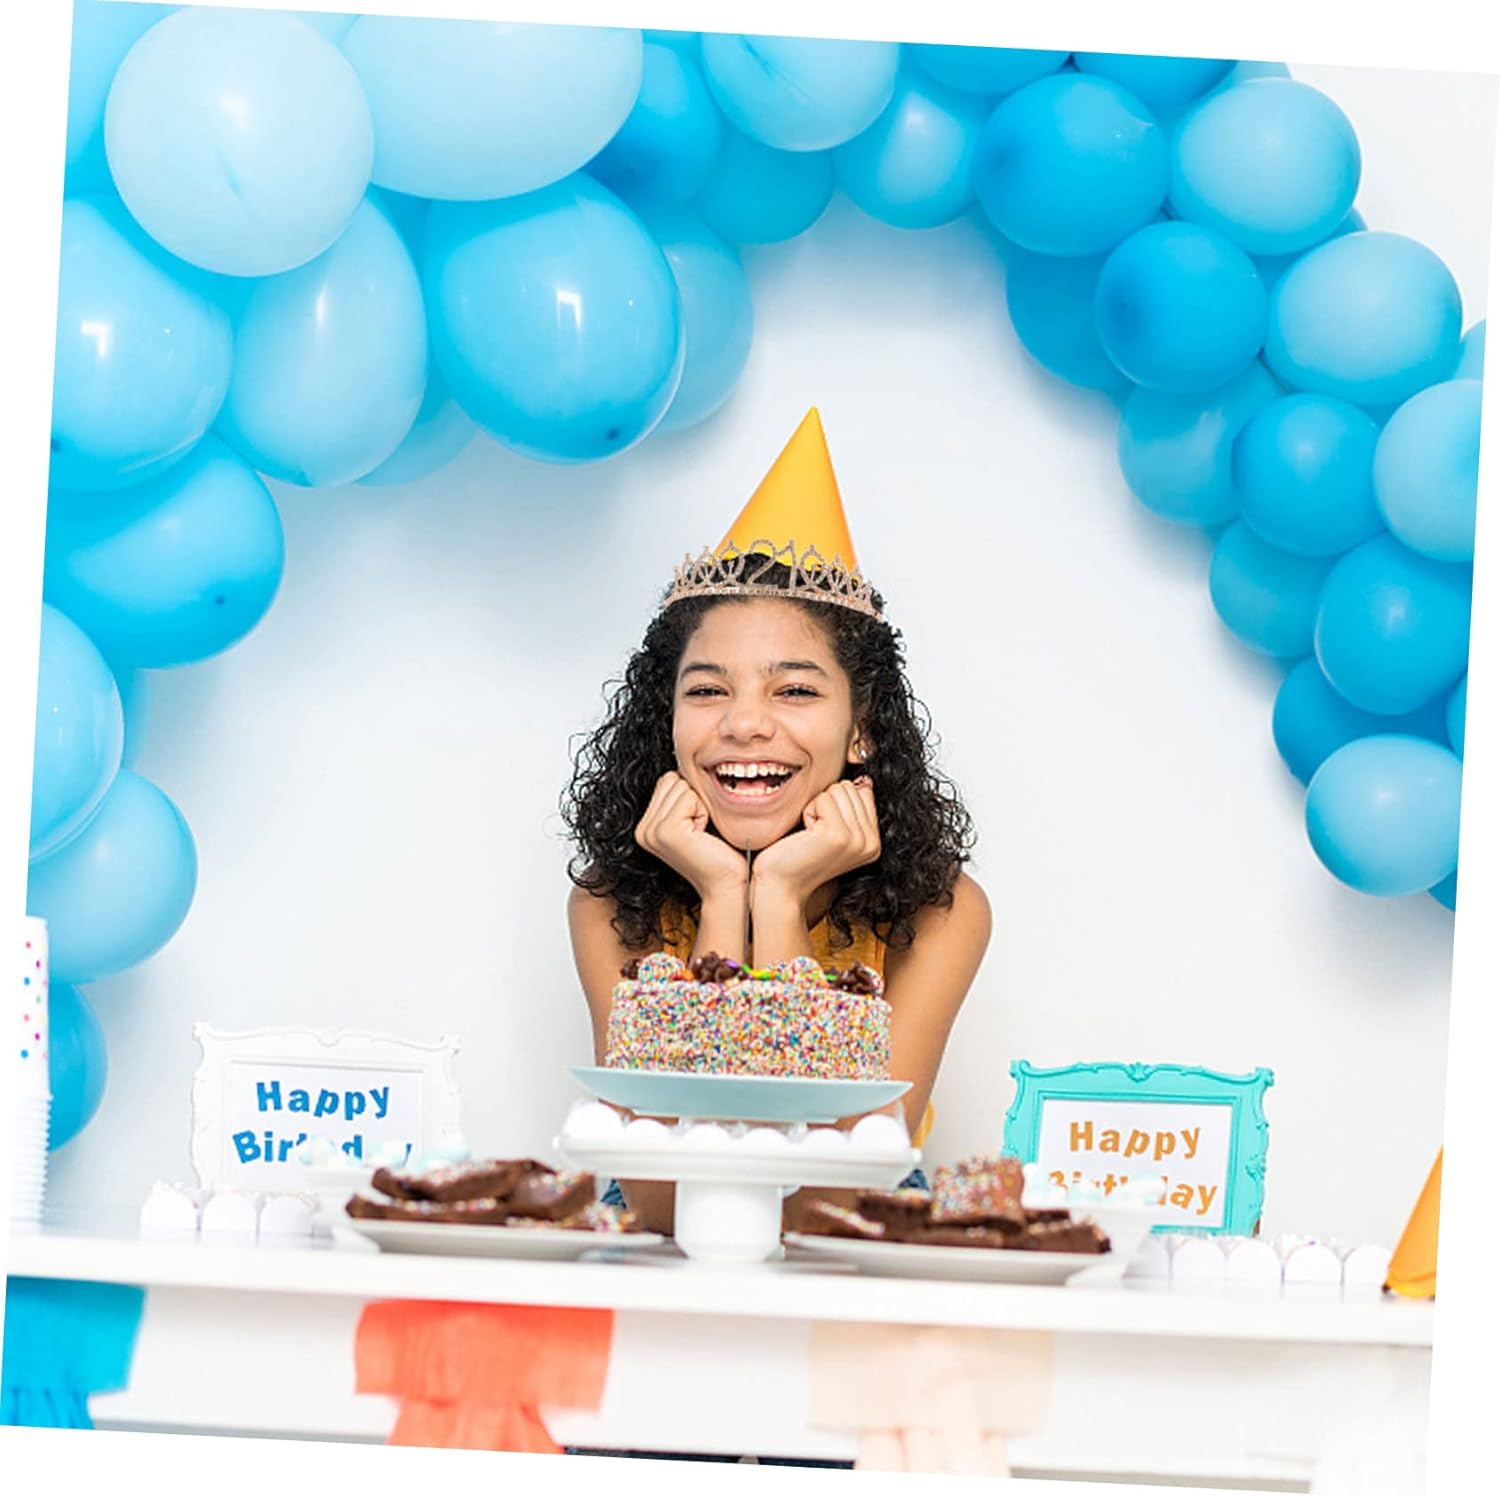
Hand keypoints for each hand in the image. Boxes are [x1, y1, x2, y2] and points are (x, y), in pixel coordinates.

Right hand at [634, 771, 748, 899]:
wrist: (730, 884)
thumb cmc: (722, 853)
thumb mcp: (697, 818)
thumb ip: (684, 795)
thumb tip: (688, 758)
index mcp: (646, 826)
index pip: (668, 780)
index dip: (692, 795)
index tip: (699, 826)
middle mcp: (643, 829)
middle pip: (673, 779)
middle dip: (695, 798)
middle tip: (703, 830)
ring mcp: (651, 831)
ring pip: (681, 785)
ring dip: (701, 805)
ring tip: (704, 833)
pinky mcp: (666, 832)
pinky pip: (689, 797)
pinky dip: (704, 811)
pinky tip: (705, 834)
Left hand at [751, 776, 880, 912]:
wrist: (781, 886)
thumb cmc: (799, 856)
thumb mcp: (835, 832)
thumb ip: (852, 809)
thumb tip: (864, 781)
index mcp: (873, 842)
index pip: (863, 792)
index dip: (836, 803)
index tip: (825, 830)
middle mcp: (871, 842)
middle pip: (850, 788)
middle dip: (826, 803)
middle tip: (816, 833)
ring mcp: (857, 839)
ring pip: (837, 790)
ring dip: (816, 806)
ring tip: (811, 834)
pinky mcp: (838, 835)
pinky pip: (823, 798)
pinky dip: (808, 811)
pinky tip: (806, 834)